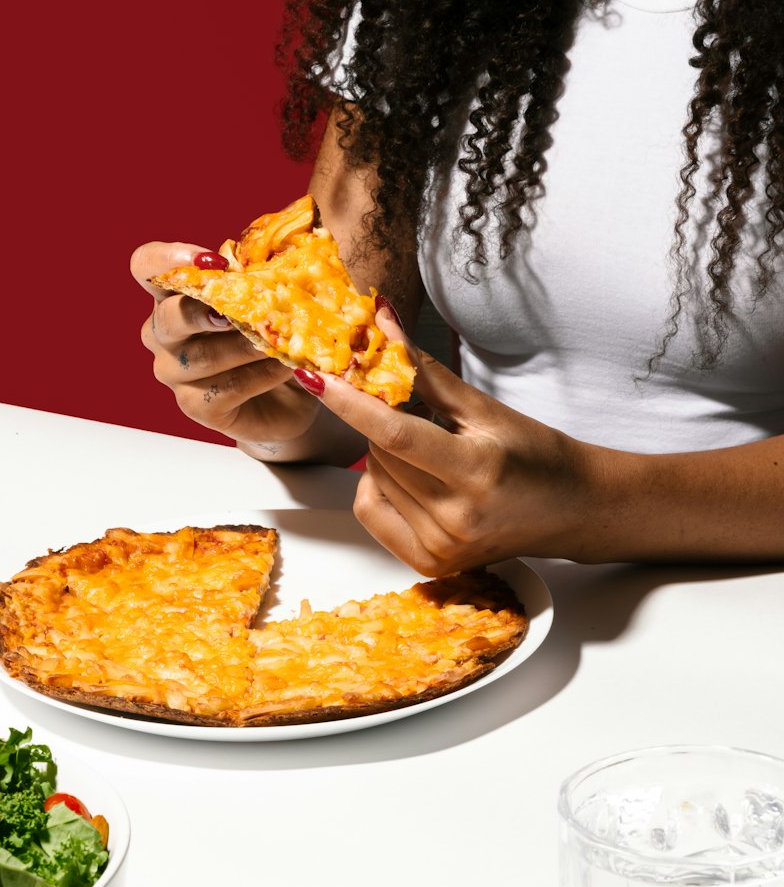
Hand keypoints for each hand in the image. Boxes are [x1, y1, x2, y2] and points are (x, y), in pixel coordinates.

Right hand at [130, 241, 322, 445]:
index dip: (168, 258)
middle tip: (245, 309)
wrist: (288, 393)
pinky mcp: (196, 406)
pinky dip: (259, 376)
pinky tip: (283, 367)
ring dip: (245, 345)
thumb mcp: (267, 298)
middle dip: (208, 310)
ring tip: (280, 339)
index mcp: (172, 295)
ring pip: (201, 357)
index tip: (212, 260)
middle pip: (168, 316)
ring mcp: (175, 373)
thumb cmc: (270, 334)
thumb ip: (258, 274)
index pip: (145, 266)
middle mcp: (163, 334)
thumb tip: (276, 255)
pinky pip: (225, 388)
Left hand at [293, 311, 595, 570]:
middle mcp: (454, 520)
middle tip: (409, 409)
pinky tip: (414, 478)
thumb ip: (424, 372)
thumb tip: (381, 323)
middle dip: (381, 421)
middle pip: (379, 453)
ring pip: (372, 478)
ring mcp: (439, 548)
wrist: (570, 511)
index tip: (316, 377)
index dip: (350, 403)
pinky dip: (379, 484)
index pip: (395, 435)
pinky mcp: (427, 564)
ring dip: (383, 453)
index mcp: (476, 474)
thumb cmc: (535, 455)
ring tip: (429, 451)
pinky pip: (370, 509)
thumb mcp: (484, 408)